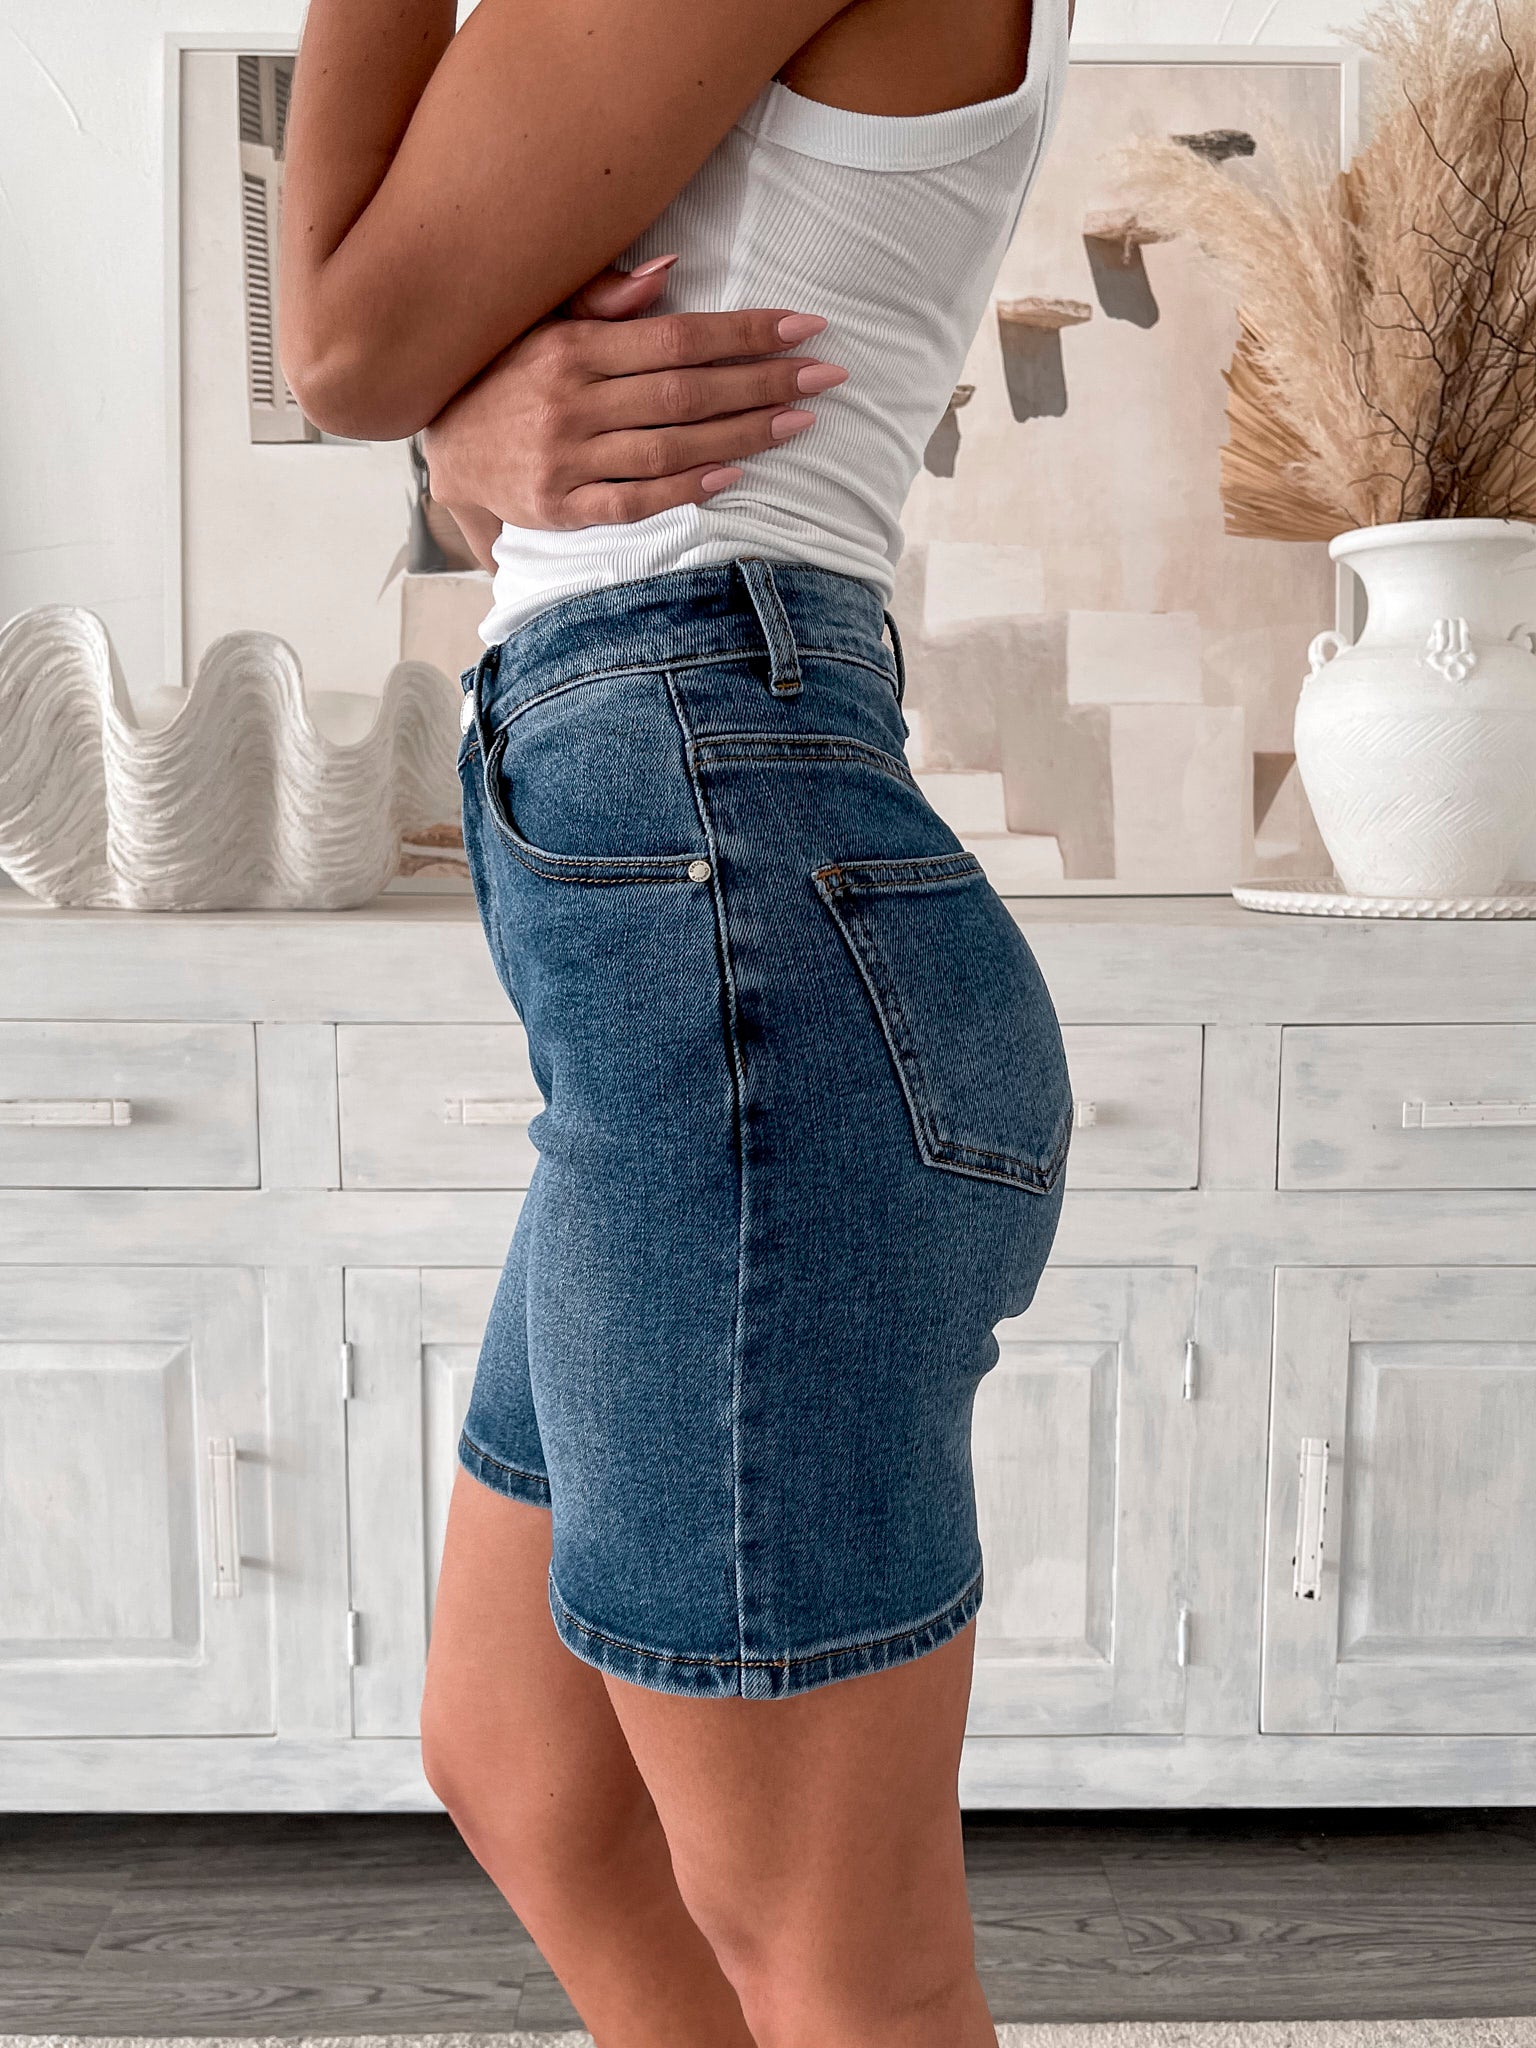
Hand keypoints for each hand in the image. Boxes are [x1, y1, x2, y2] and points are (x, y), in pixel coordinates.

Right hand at [422, 256, 846, 538]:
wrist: (444, 448)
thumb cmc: (506, 374)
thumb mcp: (542, 320)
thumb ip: (603, 297)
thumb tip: (670, 268)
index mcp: (572, 346)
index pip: (678, 338)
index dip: (746, 333)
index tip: (806, 328)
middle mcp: (570, 401)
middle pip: (687, 393)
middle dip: (764, 383)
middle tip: (828, 377)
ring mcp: (565, 459)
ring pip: (670, 448)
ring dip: (742, 436)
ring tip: (799, 423)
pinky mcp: (559, 508)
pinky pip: (634, 501)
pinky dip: (685, 490)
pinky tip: (734, 476)